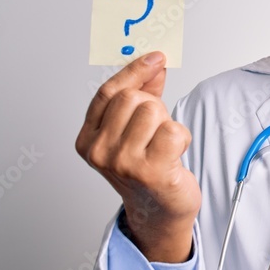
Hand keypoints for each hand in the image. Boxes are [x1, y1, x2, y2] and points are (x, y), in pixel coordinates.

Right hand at [75, 52, 199, 262]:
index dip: (134, 71)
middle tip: (157, 129)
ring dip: (167, 123)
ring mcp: (123, 163)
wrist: (159, 212)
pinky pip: (173, 131)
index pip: (107, 93)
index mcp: (88, 140)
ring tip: (163, 145)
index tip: (156, 58)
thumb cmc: (147, 169)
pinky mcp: (150, 171)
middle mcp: (100, 152)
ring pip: (152, 111)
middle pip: (131, 99)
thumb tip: (154, 63)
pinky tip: (174, 155)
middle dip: (153, 106)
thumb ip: (142, 94)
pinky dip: (181, 137)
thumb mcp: (135, 130)